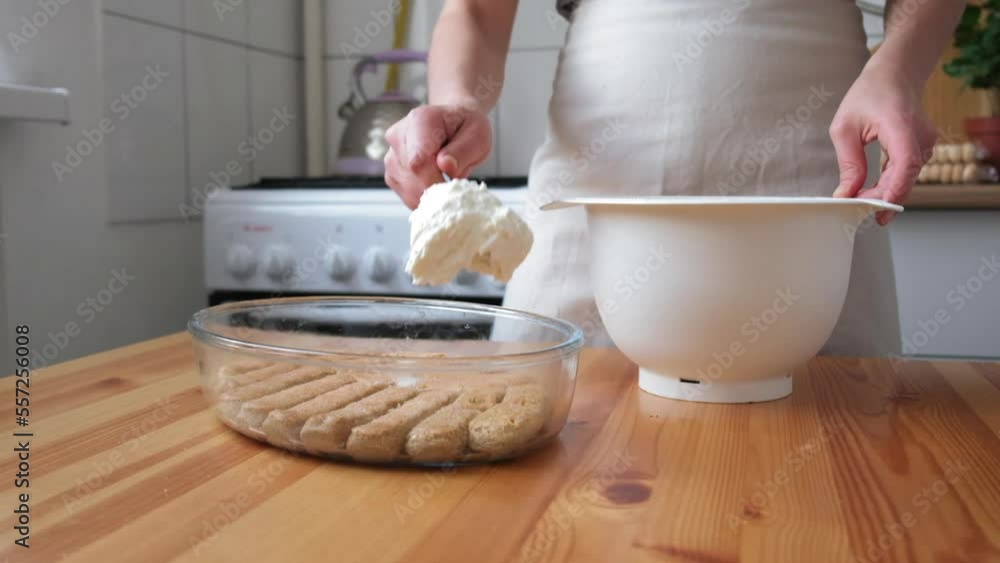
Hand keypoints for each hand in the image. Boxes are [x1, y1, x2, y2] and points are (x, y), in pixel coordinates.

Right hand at [384, 104, 492, 207]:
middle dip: (437, 187)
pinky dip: (422, 197)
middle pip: (413, 175)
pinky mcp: (391, 172)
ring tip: (446, 182)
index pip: (418, 156)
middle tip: (455, 186)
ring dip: (430, 194)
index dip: (434, 177)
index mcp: (421, 120)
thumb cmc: (465, 127)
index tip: (449, 184)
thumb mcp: (476, 135)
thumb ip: (463, 150)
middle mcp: (399, 135)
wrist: (453, 124)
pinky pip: (405, 194)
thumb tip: (446, 165)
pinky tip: (435, 188)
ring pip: (408, 188)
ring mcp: (392, 155)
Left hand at [830, 63, 936, 224]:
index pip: (905, 163)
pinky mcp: (923, 147)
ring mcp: (926, 142)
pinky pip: (908, 172)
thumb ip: (849, 163)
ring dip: (885, 192)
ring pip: (907, 178)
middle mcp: (920, 135)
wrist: (895, 75)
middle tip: (856, 210)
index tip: (877, 210)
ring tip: (860, 201)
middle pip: (905, 176)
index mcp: (900, 125)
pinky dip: (891, 184)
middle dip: (881, 198)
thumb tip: (846, 194)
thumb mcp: (845, 129)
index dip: (893, 190)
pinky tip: (872, 191)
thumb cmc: (868, 95)